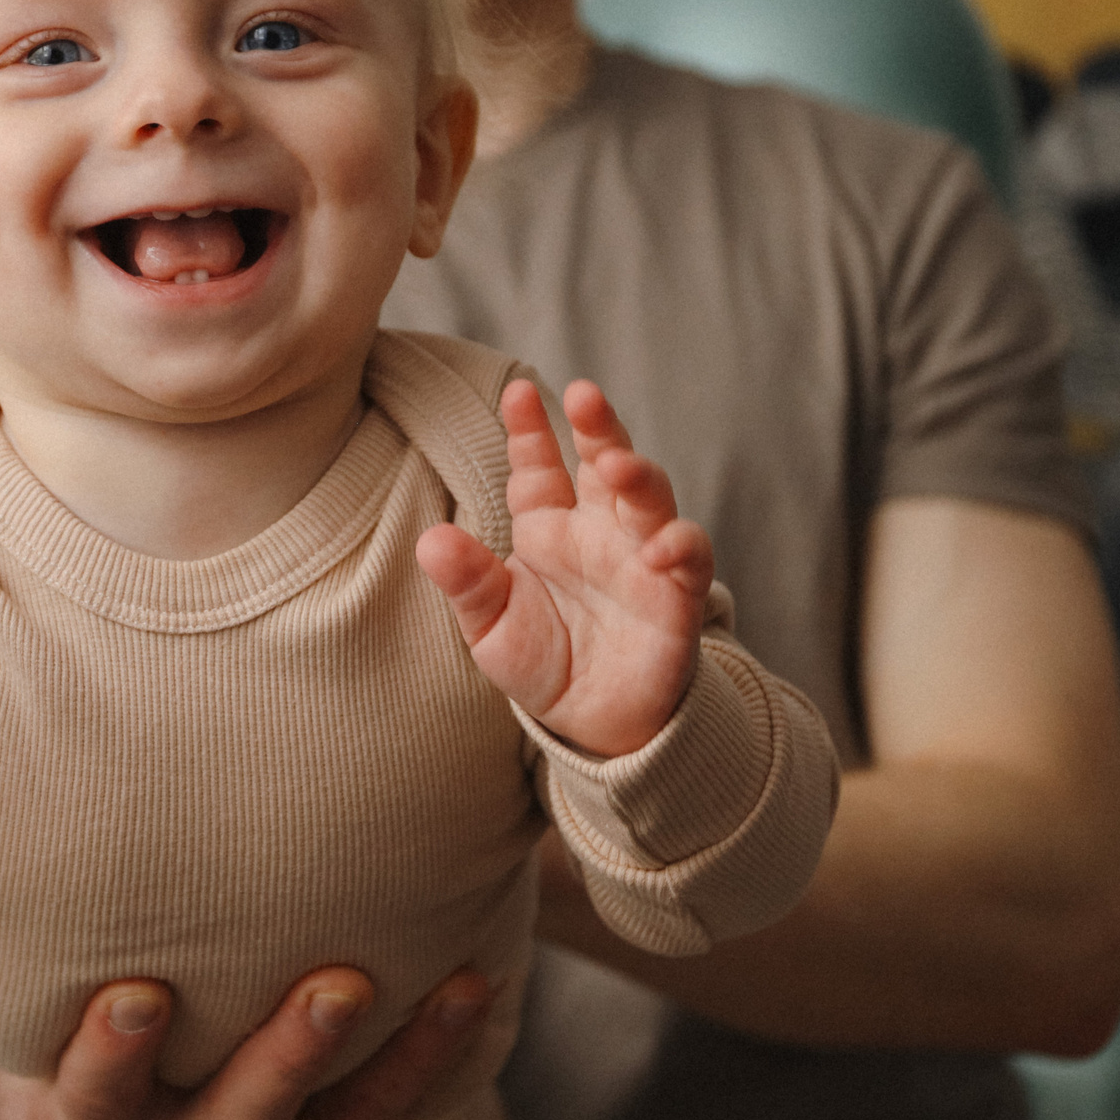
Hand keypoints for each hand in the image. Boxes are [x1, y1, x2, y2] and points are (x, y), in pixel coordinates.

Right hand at [0, 921, 489, 1119]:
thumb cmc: (32, 1022)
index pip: (83, 1099)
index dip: (110, 1059)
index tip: (136, 996)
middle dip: (273, 1064)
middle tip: (330, 990)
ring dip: (368, 1067)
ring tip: (400, 983)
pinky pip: (382, 1118)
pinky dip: (427, 1059)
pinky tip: (471, 983)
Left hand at [416, 379, 709, 756]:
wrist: (593, 725)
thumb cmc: (542, 664)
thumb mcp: (490, 627)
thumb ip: (467, 583)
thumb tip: (430, 541)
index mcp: (548, 528)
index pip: (539, 466)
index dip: (529, 429)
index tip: (517, 394)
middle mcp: (599, 530)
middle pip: (605, 460)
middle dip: (598, 425)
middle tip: (583, 395)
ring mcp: (641, 557)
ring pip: (651, 496)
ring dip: (639, 474)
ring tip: (616, 465)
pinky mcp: (678, 595)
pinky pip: (690, 558)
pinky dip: (680, 546)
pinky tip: (656, 550)